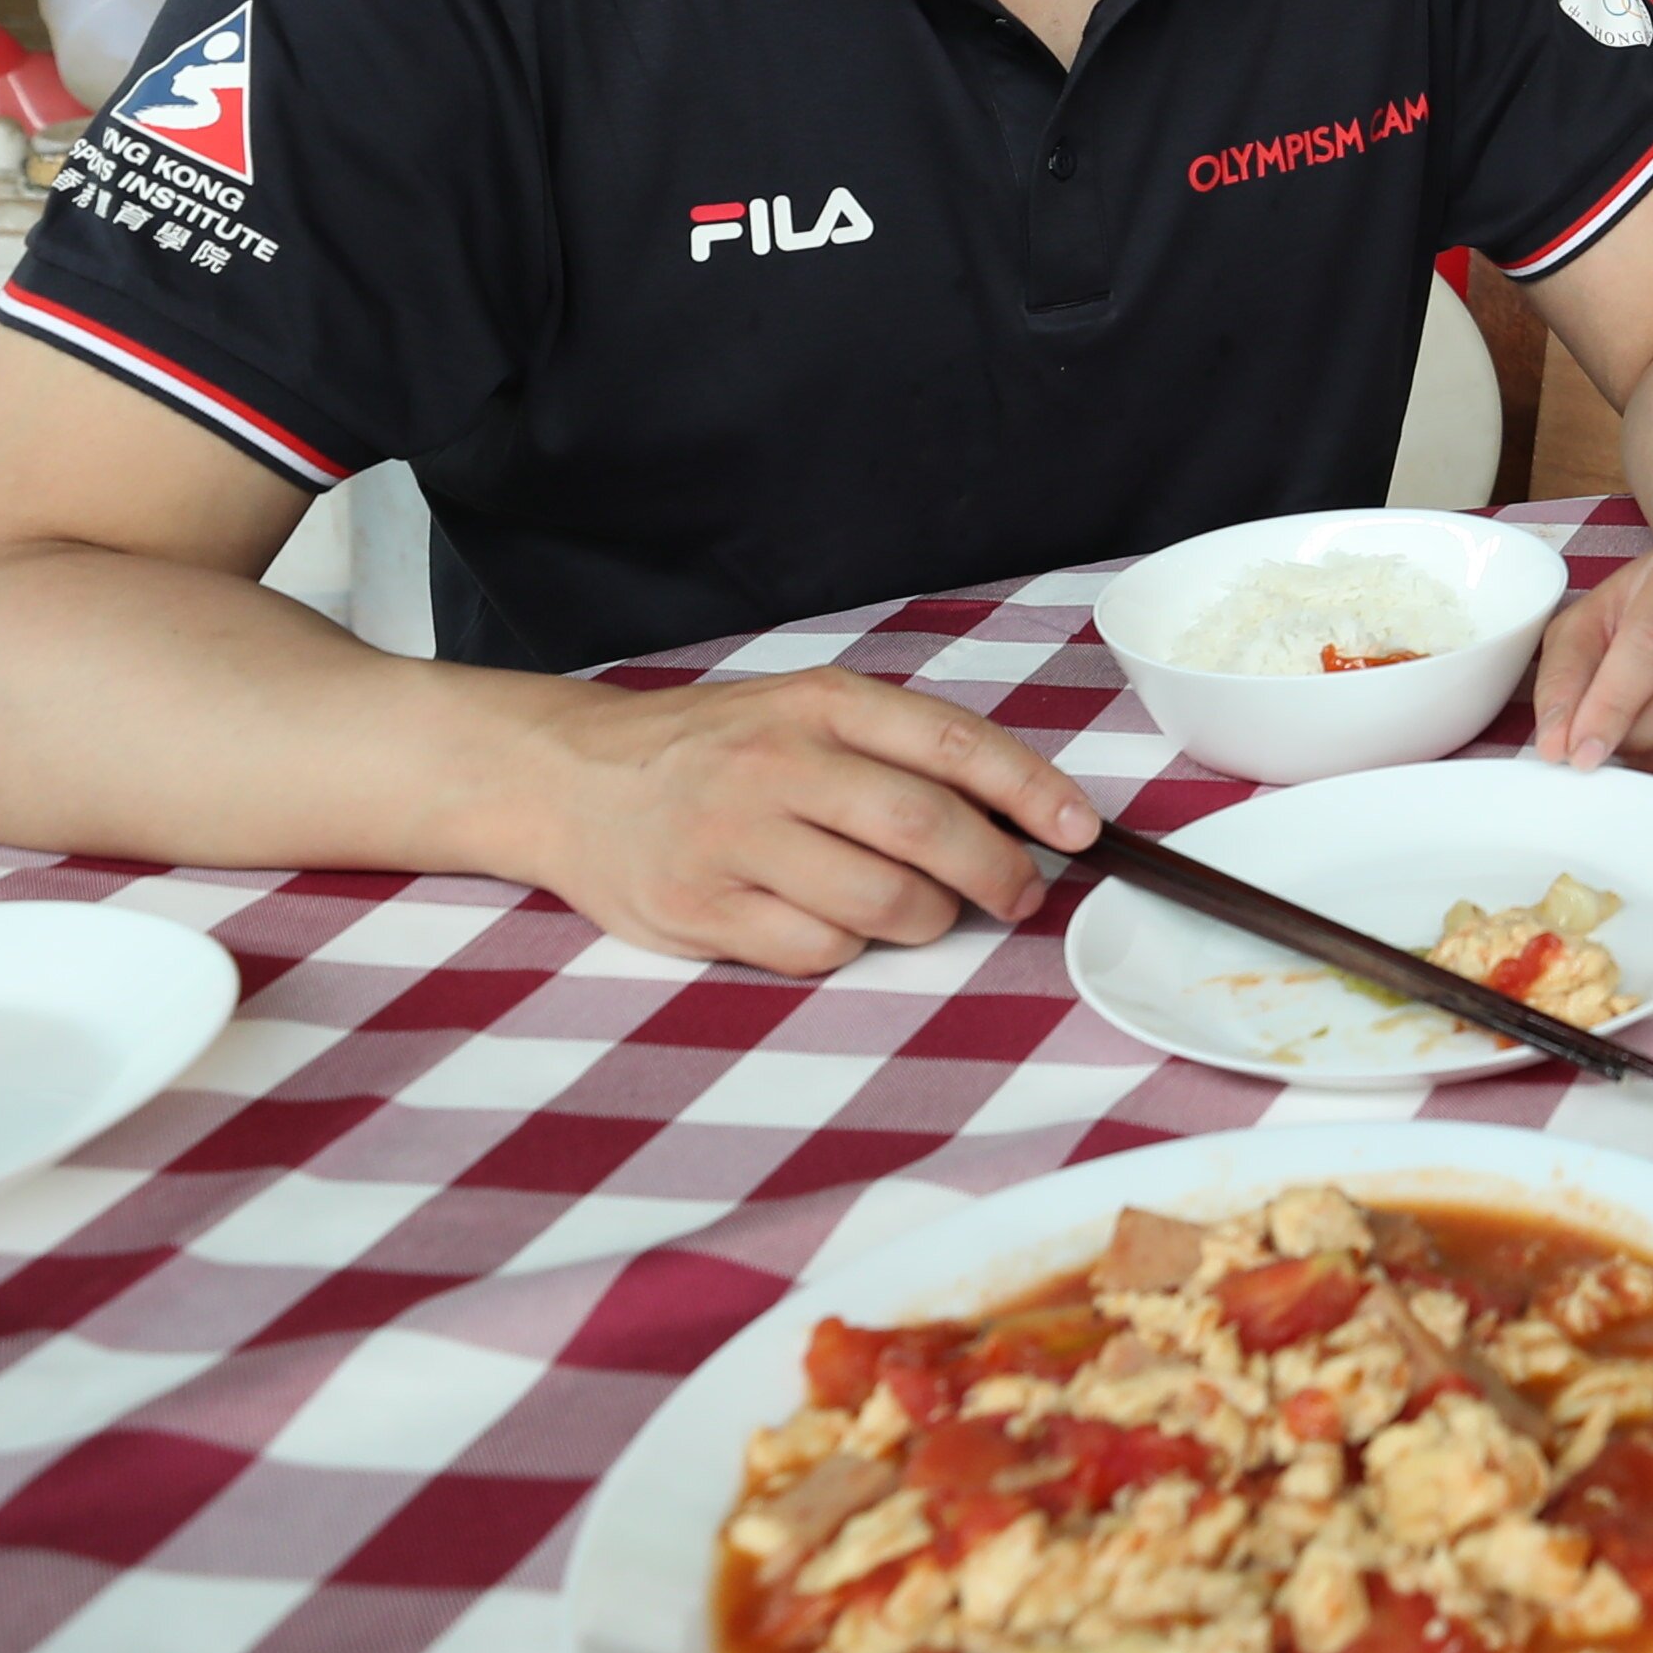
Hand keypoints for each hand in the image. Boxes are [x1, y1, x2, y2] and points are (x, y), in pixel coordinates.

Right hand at [510, 667, 1097, 976]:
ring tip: (924, 909)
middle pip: (926, 829)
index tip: (1083, 830)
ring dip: (929, 918)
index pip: (953, 744)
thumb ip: (899, 749)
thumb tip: (1021, 811)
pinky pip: (817, 949)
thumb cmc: (715, 748)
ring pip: (881, 902)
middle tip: (1020, 895)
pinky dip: (850, 947)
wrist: (570, 778)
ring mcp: (733, 840)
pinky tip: (834, 923)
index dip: (1033, 790)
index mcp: (819, 703)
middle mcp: (776, 764)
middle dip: (998, 873)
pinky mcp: (698, 909)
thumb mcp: (804, 712)